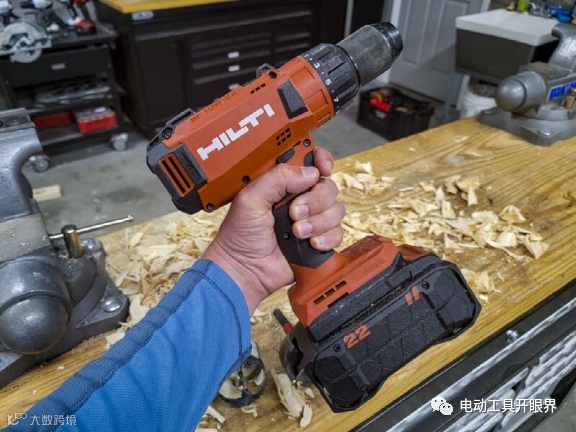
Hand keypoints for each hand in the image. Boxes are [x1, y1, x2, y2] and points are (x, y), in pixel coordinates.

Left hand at [202, 147, 344, 313]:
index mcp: (283, 183)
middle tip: (293, 213)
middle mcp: (300, 198)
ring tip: (297, 233)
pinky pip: (338, 233)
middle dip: (315, 200)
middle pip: (328, 187)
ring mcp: (311, 220)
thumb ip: (277, 178)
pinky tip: (310, 244)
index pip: (311, 162)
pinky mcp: (319, 240)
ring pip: (336, 210)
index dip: (322, 161)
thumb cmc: (240, 236)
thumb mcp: (250, 198)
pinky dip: (326, 238)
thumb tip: (309, 172)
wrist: (245, 271)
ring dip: (318, 222)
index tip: (323, 167)